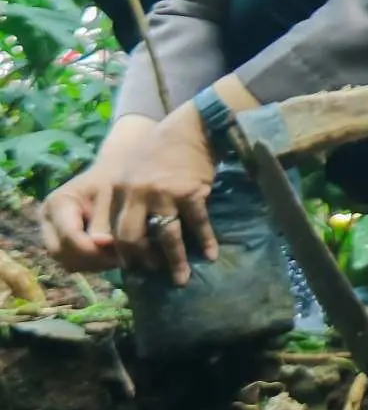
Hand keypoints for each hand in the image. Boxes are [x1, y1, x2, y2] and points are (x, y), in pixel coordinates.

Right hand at [39, 168, 120, 272]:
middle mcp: (48, 222)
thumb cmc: (116, 184)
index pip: (69, 236)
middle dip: (94, 259)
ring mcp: (52, 235)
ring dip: (96, 264)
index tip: (116, 249)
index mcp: (57, 204)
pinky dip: (95, 264)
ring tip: (119, 253)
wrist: (116, 177)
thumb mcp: (113, 197)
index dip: (92, 248)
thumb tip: (102, 245)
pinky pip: (77, 265)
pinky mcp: (63, 246)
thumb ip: (106, 222)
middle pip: (63, 254)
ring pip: (69, 263)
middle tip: (122, 255)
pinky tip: (112, 255)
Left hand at [112, 109, 220, 281]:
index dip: (121, 252)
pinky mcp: (189, 193)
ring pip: (166, 236)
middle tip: (154, 273)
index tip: (132, 265)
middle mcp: (136, 193)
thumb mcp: (133, 174)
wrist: (190, 130)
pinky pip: (197, 224)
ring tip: (181, 279)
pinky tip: (212, 254)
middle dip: (143, 261)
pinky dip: (206, 242)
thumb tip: (131, 238)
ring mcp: (163, 193)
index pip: (112, 230)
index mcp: (118, 189)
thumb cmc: (161, 154)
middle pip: (133, 237)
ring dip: (176, 261)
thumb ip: (127, 201)